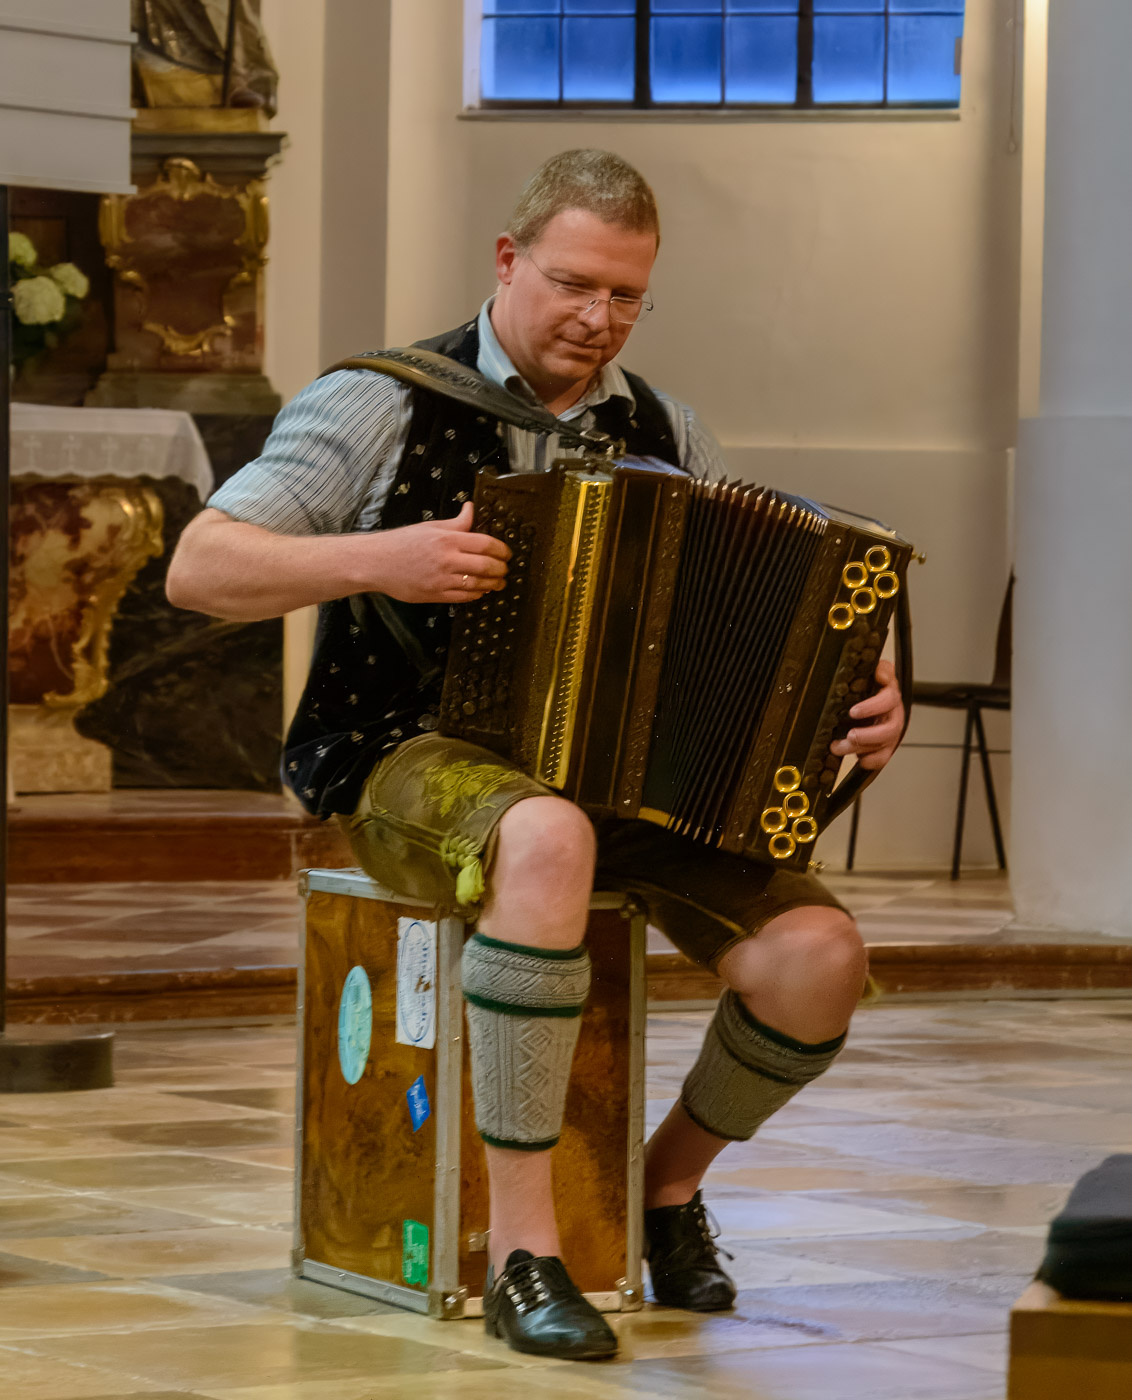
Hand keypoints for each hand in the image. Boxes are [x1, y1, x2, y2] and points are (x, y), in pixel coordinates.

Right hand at [369, 502, 509, 603]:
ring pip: (477, 584)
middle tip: (506, 569)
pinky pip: (463, 597)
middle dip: (501, 569)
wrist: (375, 562)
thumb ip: (456, 523)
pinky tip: (481, 591)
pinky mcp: (435, 595)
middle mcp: (446, 559)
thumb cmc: (401, 543)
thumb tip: (471, 509)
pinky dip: (476, 594)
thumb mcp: (430, 527)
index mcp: (447, 539)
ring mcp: (441, 579)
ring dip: (493, 584)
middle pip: (486, 566)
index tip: (507, 553)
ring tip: (499, 583)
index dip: (502, 550)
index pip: (485, 544)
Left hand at [829, 658, 904, 771]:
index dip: (872, 706)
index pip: (889, 696)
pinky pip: (883, 757)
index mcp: (888, 692)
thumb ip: (869, 671)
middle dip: (868, 735)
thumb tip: (879, 674)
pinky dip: (871, 760)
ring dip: (861, 747)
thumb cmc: (862, 688)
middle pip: (891, 727)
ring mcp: (891, 730)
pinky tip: (859, 759)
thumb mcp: (863, 675)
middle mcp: (893, 712)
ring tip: (838, 747)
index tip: (853, 712)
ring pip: (885, 744)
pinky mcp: (886, 746)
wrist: (863, 703)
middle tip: (850, 735)